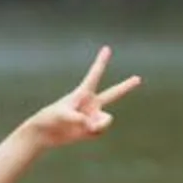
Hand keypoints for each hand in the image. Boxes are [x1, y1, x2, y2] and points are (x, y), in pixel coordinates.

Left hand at [18, 45, 139, 149]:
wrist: (44, 134)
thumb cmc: (50, 118)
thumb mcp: (62, 115)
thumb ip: (79, 119)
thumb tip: (92, 125)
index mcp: (82, 93)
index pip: (94, 74)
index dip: (101, 61)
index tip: (107, 48)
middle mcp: (91, 103)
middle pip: (113, 94)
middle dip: (126, 86)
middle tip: (139, 78)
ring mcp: (92, 116)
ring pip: (106, 120)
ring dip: (97, 125)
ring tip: (83, 127)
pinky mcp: (92, 129)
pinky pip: (100, 131)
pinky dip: (93, 133)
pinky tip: (82, 133)